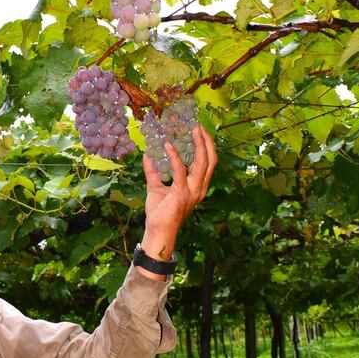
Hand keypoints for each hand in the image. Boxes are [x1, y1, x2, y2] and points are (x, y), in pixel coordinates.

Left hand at [139, 126, 216, 263]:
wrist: (158, 231)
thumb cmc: (159, 212)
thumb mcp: (156, 187)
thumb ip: (153, 171)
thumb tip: (147, 155)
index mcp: (197, 186)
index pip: (208, 163)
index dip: (206, 146)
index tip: (200, 131)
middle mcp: (199, 188)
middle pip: (210, 160)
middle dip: (206, 141)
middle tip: (198, 126)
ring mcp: (192, 191)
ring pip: (202, 163)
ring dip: (198, 144)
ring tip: (191, 130)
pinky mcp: (181, 193)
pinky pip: (180, 170)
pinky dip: (174, 156)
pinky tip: (167, 146)